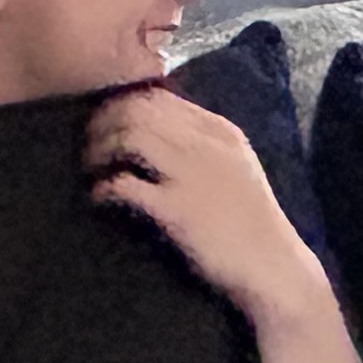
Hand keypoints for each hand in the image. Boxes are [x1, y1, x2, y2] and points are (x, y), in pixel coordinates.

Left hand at [86, 87, 330, 320]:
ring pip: (128, 137)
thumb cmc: (251, 222)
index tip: (106, 123)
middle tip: (89, 146)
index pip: (158, 95)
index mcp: (220, 130)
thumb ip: (203, 144)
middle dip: (103, 123)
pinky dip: (104, 187)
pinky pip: (124, 184)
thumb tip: (157, 129)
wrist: (273, 267)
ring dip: (99, 150)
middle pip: (137, 109)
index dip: (121, 104)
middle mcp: (205, 144)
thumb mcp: (236, 166)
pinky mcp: (175, 210)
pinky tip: (100, 197)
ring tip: (91, 168)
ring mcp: (190, 175)